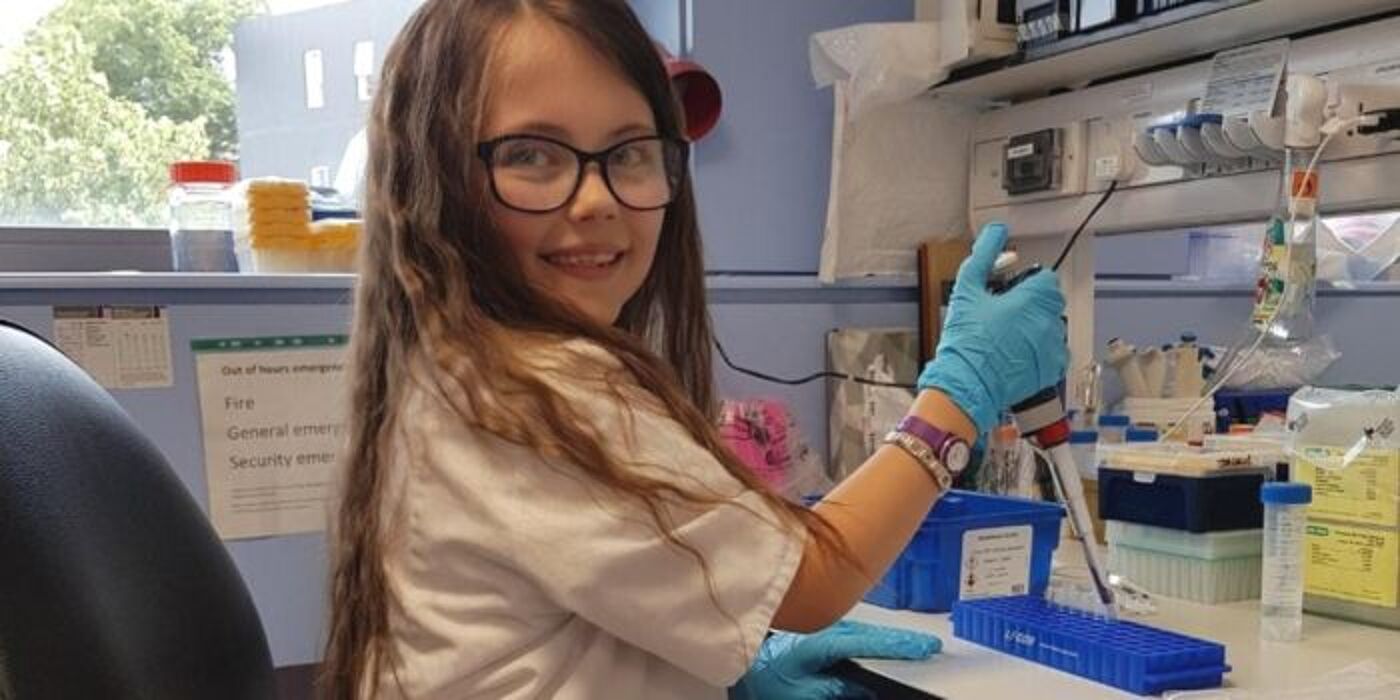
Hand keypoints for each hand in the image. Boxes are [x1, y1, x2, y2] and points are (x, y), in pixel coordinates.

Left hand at [729, 620, 940, 698]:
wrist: (745, 664)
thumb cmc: (768, 678)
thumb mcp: (804, 693)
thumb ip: (837, 688)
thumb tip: (864, 687)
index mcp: (819, 642)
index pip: (867, 643)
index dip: (897, 645)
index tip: (922, 647)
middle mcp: (823, 628)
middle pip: (871, 632)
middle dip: (900, 639)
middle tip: (928, 645)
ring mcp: (823, 626)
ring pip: (864, 629)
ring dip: (889, 636)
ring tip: (915, 644)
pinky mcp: (822, 629)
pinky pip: (854, 630)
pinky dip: (874, 635)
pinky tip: (888, 640)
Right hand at [917, 222, 1067, 435]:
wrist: (966, 386)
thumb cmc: (966, 344)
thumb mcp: (967, 291)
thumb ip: (984, 255)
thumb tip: (995, 232)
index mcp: (1034, 300)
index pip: (1045, 278)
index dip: (1025, 283)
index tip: (1009, 292)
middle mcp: (1049, 323)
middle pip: (1049, 302)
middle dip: (1031, 305)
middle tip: (1004, 314)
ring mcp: (1052, 348)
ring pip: (1051, 327)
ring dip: (1035, 327)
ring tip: (1006, 338)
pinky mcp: (1051, 371)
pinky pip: (1053, 354)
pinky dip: (1039, 352)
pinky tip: (1014, 356)